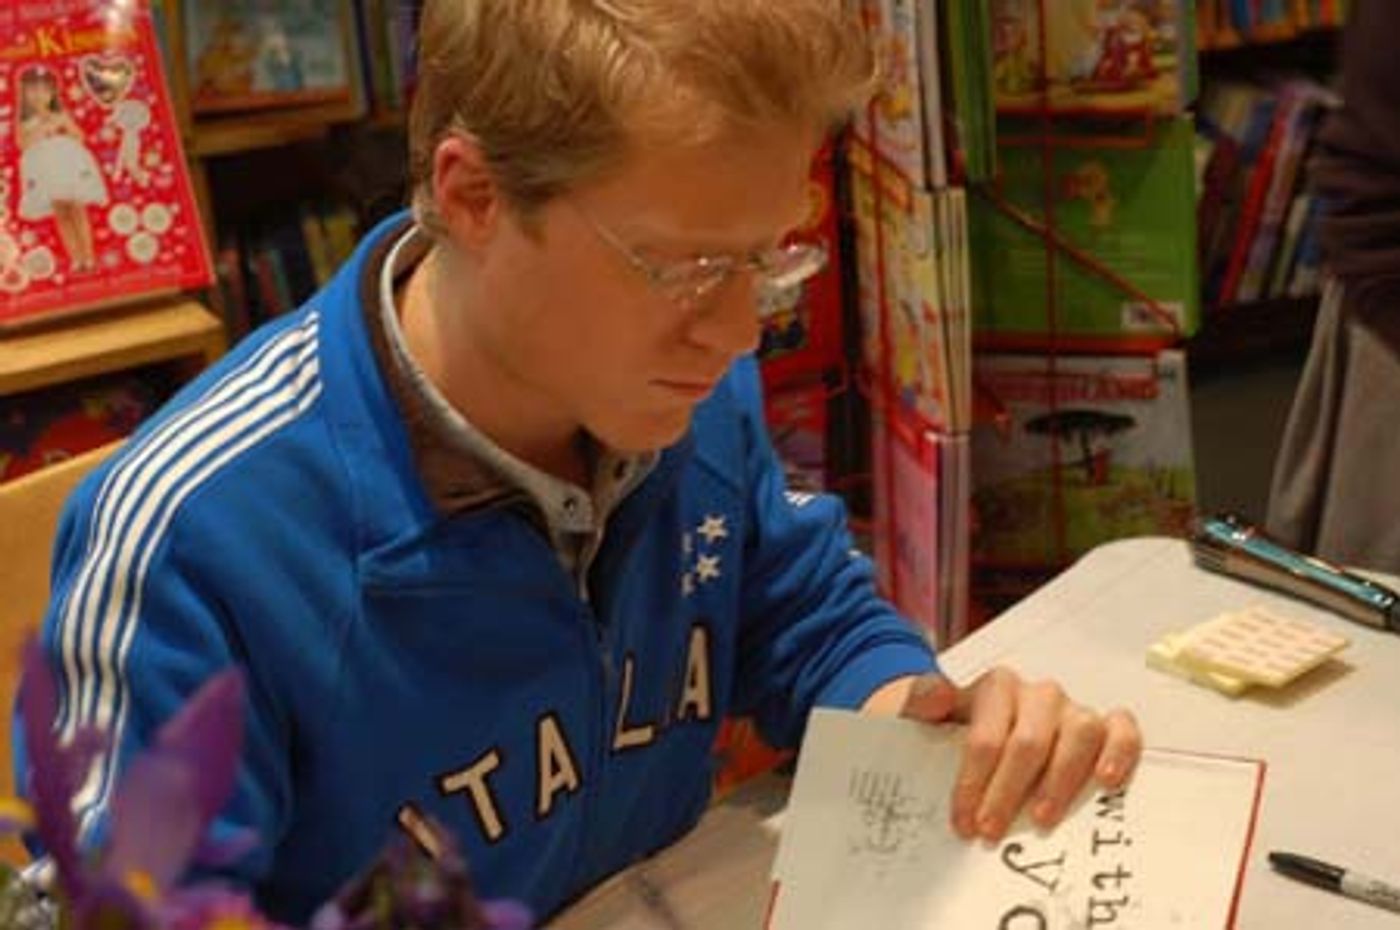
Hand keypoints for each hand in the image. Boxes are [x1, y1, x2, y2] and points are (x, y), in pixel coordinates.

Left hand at [862, 668, 1140, 840]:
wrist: (972, 723)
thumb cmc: (954, 725)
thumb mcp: (923, 712)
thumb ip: (920, 702)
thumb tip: (937, 696)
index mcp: (997, 686)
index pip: (985, 736)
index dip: (974, 782)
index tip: (964, 821)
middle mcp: (1039, 694)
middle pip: (1029, 741)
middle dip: (1008, 791)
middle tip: (992, 830)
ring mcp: (1073, 709)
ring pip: (1079, 733)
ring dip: (1061, 780)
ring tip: (1041, 818)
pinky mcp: (1102, 726)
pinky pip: (1122, 729)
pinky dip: (1120, 751)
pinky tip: (1107, 781)